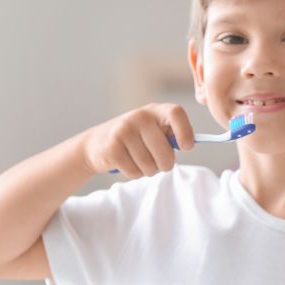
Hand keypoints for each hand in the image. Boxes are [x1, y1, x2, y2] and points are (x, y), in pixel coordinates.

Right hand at [81, 103, 195, 177]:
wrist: (96, 144)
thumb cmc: (133, 141)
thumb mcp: (152, 131)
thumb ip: (169, 135)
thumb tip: (189, 144)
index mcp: (154, 110)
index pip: (176, 113)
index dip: (185, 131)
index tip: (187, 147)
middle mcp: (140, 116)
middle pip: (166, 153)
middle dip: (165, 165)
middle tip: (157, 163)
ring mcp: (124, 130)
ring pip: (150, 166)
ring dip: (147, 171)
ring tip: (137, 161)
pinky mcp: (112, 147)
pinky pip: (135, 172)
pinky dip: (133, 174)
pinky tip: (125, 163)